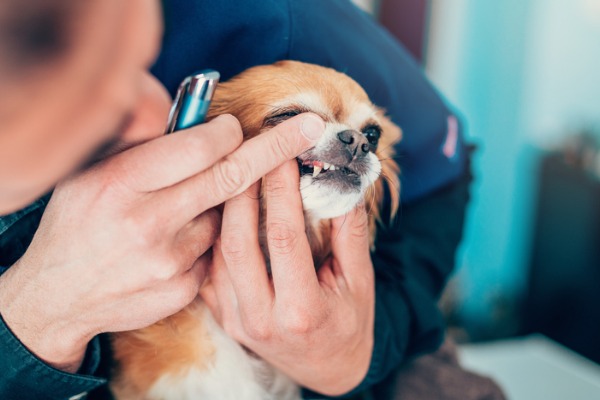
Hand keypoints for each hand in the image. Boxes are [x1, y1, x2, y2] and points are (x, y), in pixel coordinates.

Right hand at [0, 82, 324, 372]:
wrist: (59, 293)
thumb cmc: (78, 220)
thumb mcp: (92, 169)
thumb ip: (141, 139)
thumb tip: (192, 109)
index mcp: (122, 182)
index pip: (200, 146)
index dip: (229, 132)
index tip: (238, 127)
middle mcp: (147, 222)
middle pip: (232, 177)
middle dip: (277, 148)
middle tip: (311, 127)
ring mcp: (168, 261)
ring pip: (226, 217)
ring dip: (222, 205)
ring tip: (182, 208)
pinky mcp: (184, 289)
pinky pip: (215, 252)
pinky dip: (207, 240)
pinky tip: (176, 242)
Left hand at [201, 160, 374, 395]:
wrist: (329, 368)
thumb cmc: (349, 322)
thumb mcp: (361, 281)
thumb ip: (351, 232)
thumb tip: (340, 180)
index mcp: (300, 310)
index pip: (283, 237)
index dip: (282, 189)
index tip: (283, 153)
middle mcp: (259, 318)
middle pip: (237, 241)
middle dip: (241, 190)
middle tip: (249, 154)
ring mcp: (235, 320)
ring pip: (216, 252)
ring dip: (223, 208)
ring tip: (234, 173)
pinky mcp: (222, 316)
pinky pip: (209, 267)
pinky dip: (215, 233)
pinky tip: (225, 207)